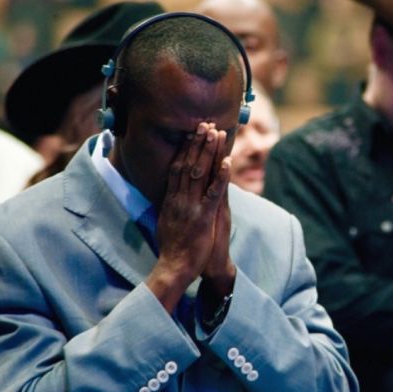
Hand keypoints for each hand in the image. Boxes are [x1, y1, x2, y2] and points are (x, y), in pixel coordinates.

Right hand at [147, 122, 230, 309]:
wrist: (174, 268)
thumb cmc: (172, 249)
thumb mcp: (165, 223)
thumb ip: (168, 208)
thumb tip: (167, 197)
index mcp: (170, 200)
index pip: (177, 168)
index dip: (184, 149)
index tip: (190, 134)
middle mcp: (179, 199)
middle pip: (188, 164)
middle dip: (197, 143)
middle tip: (204, 124)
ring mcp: (191, 207)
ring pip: (199, 173)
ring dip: (208, 152)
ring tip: (215, 133)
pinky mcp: (204, 217)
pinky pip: (213, 193)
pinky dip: (220, 176)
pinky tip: (227, 162)